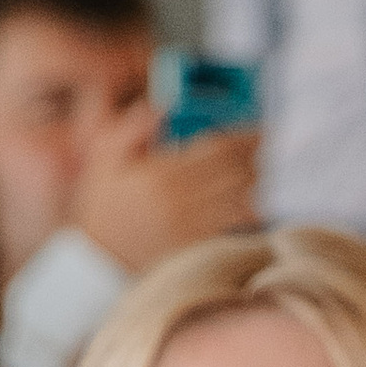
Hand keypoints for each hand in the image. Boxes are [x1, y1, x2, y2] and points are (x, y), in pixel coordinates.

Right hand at [66, 101, 258, 276]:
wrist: (101, 260)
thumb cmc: (104, 206)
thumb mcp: (104, 159)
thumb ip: (132, 129)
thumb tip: (162, 106)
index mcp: (163, 174)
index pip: (218, 149)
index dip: (245, 137)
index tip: (259, 129)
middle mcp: (183, 200)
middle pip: (237, 172)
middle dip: (256, 157)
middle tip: (264, 148)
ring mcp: (194, 225)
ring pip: (242, 197)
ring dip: (257, 181)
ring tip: (260, 169)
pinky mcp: (200, 245)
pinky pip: (236, 224)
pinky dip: (250, 209)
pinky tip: (251, 200)